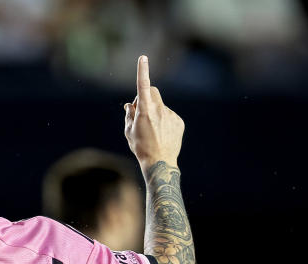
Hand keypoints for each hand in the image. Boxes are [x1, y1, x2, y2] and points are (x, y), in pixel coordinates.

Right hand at [124, 55, 183, 172]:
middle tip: (140, 111)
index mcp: (144, 111)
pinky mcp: (178, 121)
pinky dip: (164, 121)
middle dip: (146, 97)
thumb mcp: (129, 131)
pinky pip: (169, 116)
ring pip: (160, 106)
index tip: (143, 58)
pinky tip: (162, 135)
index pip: (143, 86)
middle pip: (153, 92)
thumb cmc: (141, 147)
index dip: (142, 71)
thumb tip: (130, 105)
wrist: (160, 162)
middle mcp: (159, 109)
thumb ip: (129, 115)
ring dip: (155, 112)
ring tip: (153, 131)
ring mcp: (170, 115)